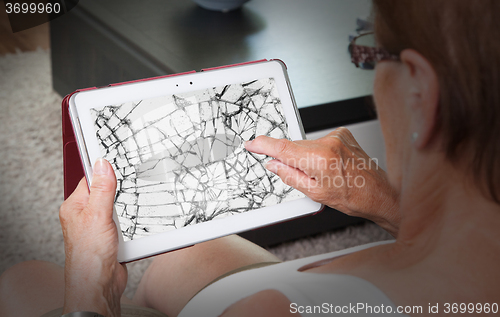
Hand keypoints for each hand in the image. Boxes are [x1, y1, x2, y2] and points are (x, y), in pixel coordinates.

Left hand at [59, 158, 126, 316]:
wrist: (100, 286)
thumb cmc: (89, 257)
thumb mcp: (97, 215)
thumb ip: (101, 189)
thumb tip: (102, 165)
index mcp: (75, 207)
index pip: (90, 179)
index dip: (104, 171)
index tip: (119, 163)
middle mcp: (86, 217)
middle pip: (108, 193)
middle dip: (121, 194)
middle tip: (129, 191)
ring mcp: (101, 228)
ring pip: (120, 209)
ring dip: (129, 212)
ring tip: (130, 215)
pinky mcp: (114, 239)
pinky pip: (128, 224)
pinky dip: (134, 225)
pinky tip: (134, 229)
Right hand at [245, 127, 399, 235]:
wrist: (378, 193)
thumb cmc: (353, 197)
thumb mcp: (315, 194)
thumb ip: (290, 176)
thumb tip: (274, 165)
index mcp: (319, 159)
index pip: (282, 148)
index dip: (263, 145)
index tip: (252, 144)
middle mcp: (328, 143)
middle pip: (294, 146)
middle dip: (291, 159)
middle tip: (304, 175)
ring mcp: (337, 136)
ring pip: (307, 144)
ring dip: (307, 156)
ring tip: (324, 173)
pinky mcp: (343, 134)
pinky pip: (320, 141)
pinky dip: (319, 152)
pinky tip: (330, 164)